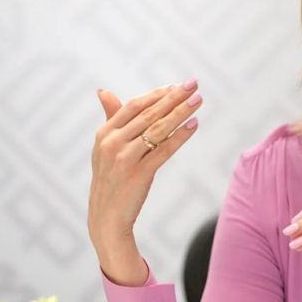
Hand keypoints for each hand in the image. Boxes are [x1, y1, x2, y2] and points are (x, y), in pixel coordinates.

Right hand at [88, 79, 201, 283]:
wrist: (106, 217)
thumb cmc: (110, 178)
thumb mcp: (104, 147)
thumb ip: (111, 118)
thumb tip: (103, 91)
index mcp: (104, 133)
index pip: (134, 106)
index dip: (157, 94)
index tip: (177, 85)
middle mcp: (112, 143)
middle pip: (149, 114)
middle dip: (173, 98)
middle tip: (193, 85)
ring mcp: (124, 158)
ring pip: (158, 129)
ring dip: (181, 112)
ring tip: (198, 100)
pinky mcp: (138, 174)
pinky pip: (164, 150)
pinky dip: (180, 136)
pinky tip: (194, 125)